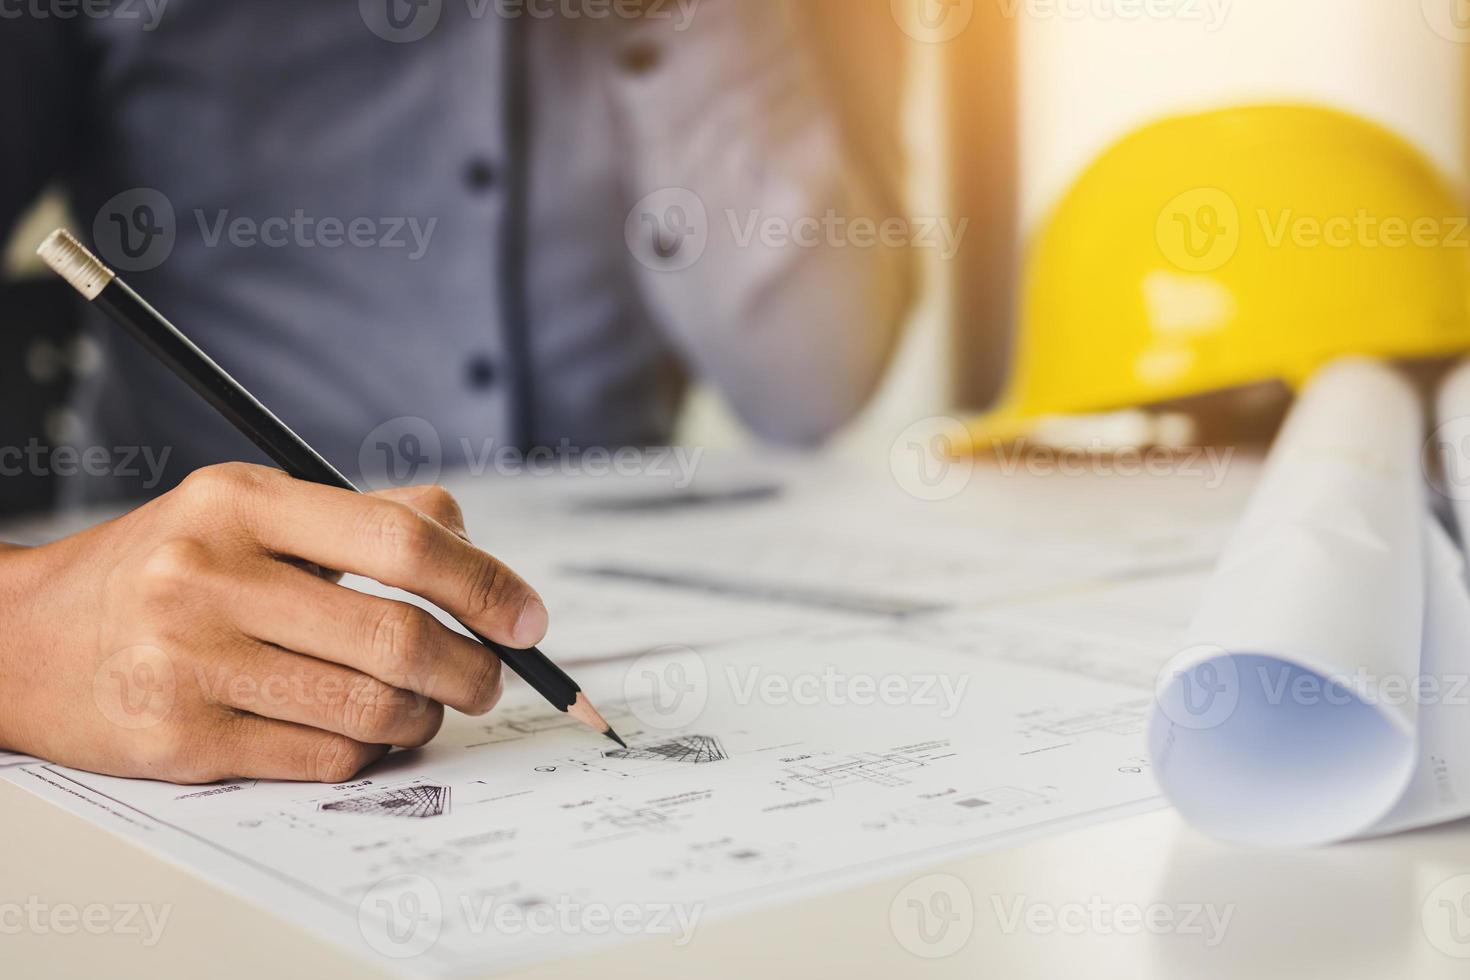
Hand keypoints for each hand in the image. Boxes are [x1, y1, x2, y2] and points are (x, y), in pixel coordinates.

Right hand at [0, 463, 547, 783]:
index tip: (528, 620)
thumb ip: (363, 518)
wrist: (25, 640)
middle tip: (488, 679)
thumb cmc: (166, 569)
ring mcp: (188, 662)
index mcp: (240, 501)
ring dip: (424, 716)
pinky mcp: (180, 741)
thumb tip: (474, 547)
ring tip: (423, 704)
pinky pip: (325, 757)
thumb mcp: (248, 510)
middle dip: (472, 669)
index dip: (485, 585)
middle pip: (397, 638)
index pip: (400, 542)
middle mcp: (209, 576)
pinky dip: (368, 749)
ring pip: (370, 708)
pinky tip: (360, 729)